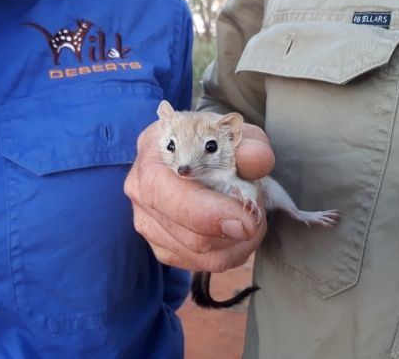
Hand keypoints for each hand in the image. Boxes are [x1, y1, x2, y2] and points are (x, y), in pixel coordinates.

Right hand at [124, 121, 273, 271]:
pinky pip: (200, 264)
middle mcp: (140, 191)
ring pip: (199, 256)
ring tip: (250, 217)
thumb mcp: (233, 134)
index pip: (166, 194)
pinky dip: (229, 253)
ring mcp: (147, 222)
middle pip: (188, 235)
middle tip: (258, 214)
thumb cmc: (209, 141)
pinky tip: (236, 231)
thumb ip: (248, 143)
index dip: (208, 214)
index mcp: (152, 155)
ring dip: (237, 243)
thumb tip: (257, 160)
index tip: (248, 221)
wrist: (193, 151)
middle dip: (235, 231)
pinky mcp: (161, 246)